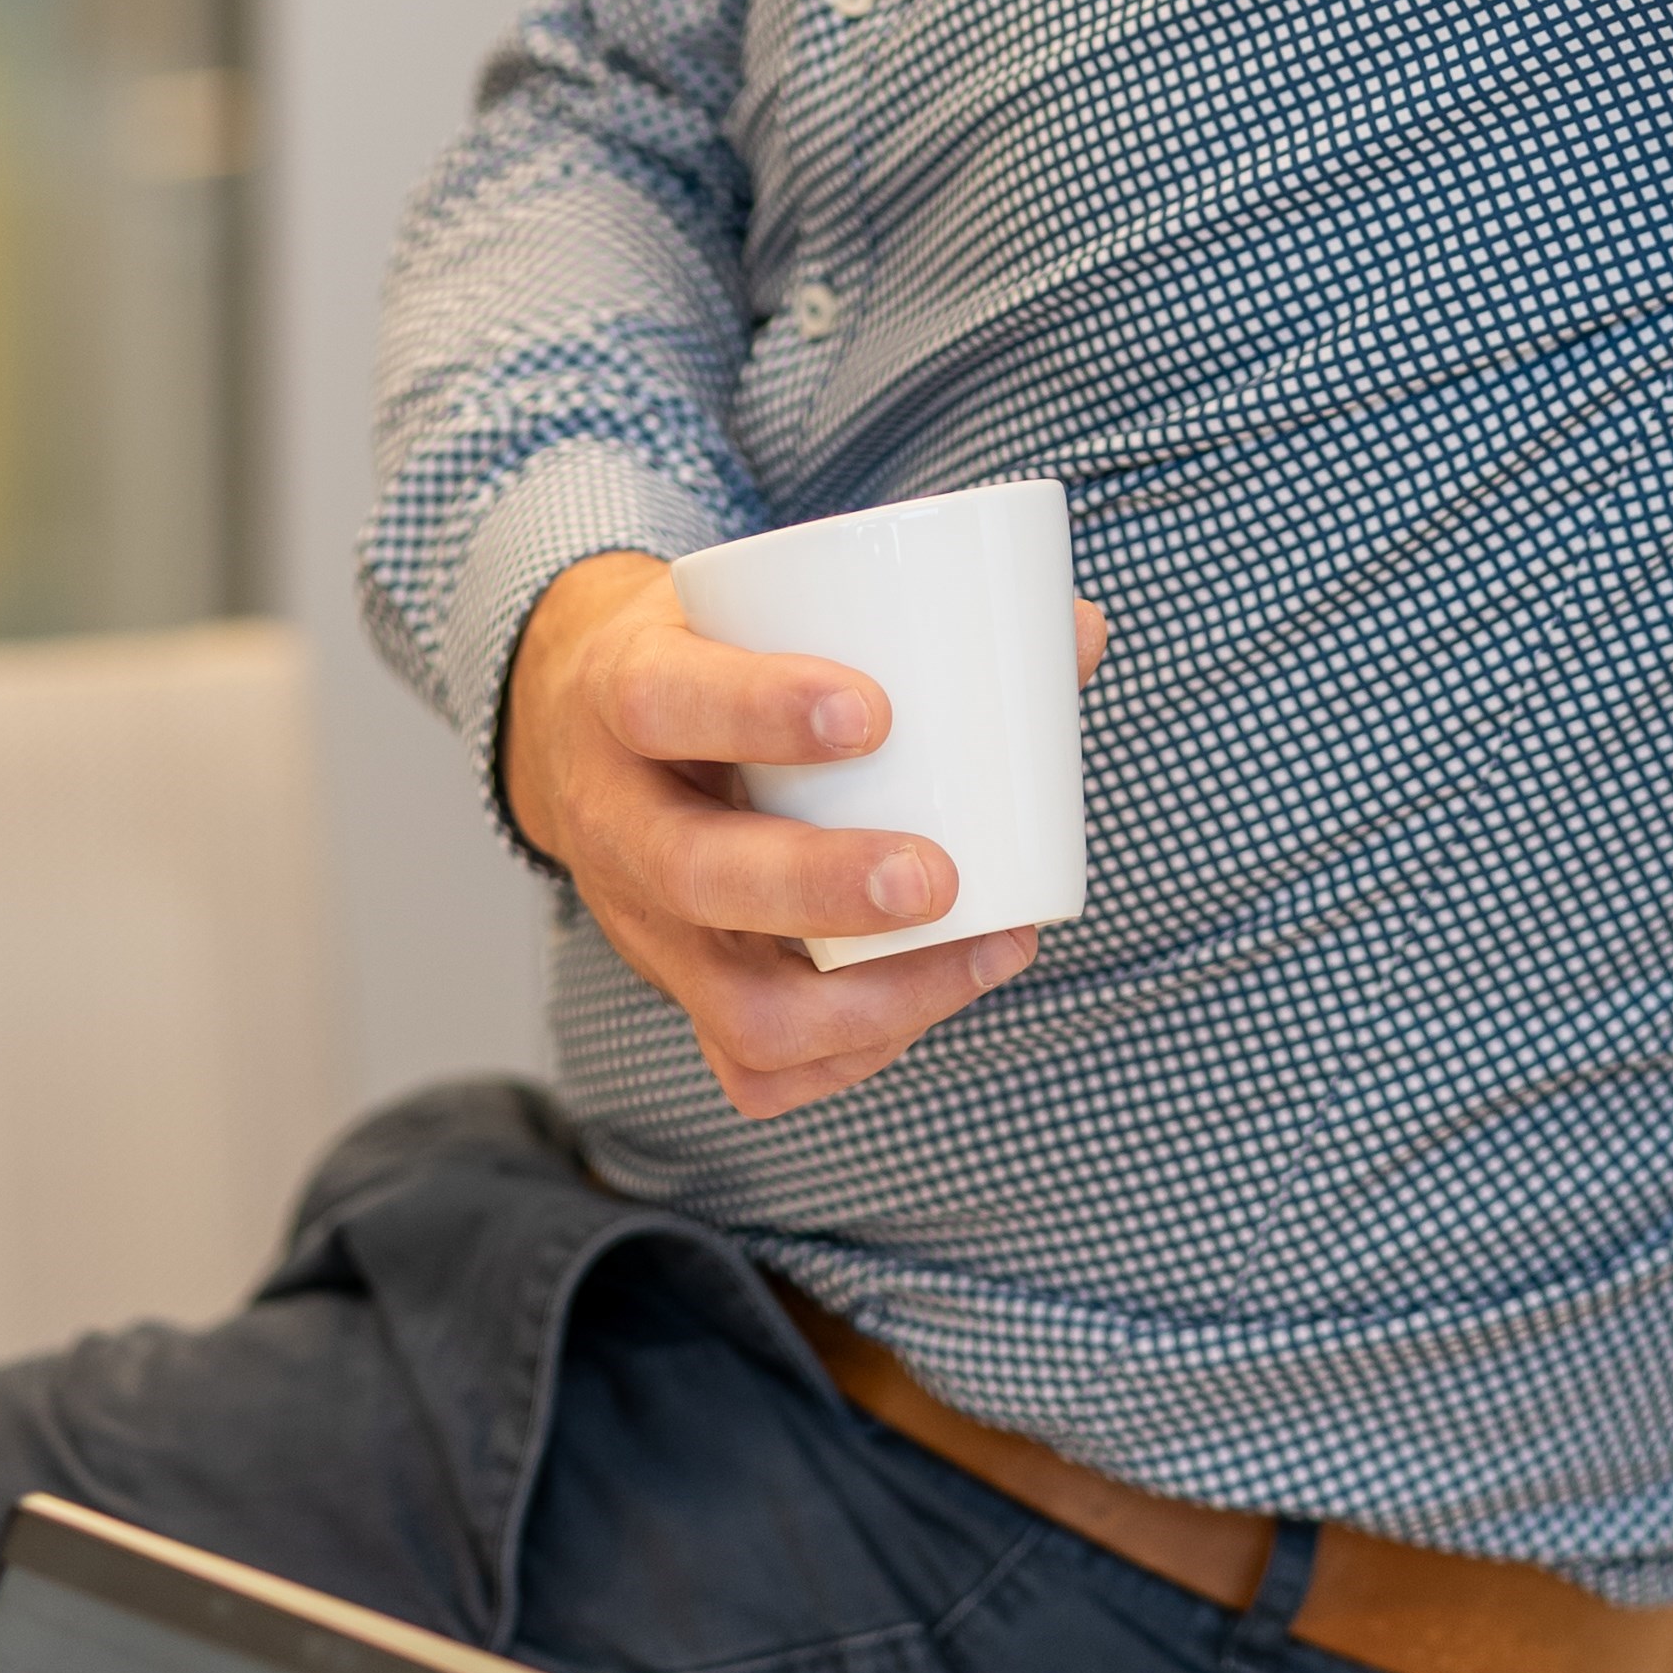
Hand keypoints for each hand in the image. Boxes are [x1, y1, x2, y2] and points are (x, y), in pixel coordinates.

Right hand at [499, 550, 1110, 1120]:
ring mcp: (642, 925)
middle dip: (824, 887)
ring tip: (984, 950)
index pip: (661, 701)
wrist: (588, 730)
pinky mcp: (681, 991)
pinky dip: (853, 1054)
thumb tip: (1085, 631)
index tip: (875, 714)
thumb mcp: (766, 606)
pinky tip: (927, 1004)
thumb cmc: (717, 656)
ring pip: (730, 1004)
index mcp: (623, 693)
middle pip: (694, 874)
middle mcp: (615, 820)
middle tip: (938, 874)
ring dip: (869, 1001)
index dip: (760, 710)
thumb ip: (914, 614)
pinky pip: (750, 1067)